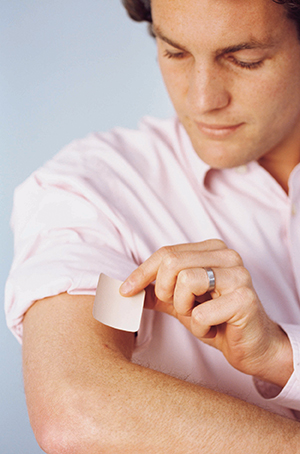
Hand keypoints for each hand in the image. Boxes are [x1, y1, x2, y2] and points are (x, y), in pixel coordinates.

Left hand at [120, 240, 292, 386]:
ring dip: (184, 308)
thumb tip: (125, 289)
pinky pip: (200, 313)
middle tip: (180, 308)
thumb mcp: (181, 302)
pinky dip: (199, 328)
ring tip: (199, 316)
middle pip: (172, 263)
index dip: (142, 272)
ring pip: (185, 281)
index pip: (166, 252)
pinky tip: (214, 328)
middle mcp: (228, 256)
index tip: (126, 290)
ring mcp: (239, 275)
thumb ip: (156, 291)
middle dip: (165, 291)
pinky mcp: (244, 300)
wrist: (251, 346)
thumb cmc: (217, 320)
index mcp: (212, 249)